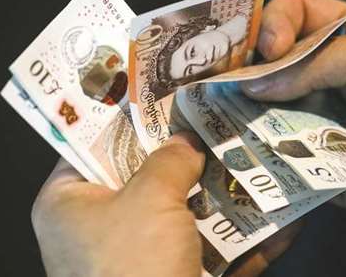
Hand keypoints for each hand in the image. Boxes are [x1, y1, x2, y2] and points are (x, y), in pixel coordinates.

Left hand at [31, 132, 302, 276]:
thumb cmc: (132, 268)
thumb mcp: (147, 200)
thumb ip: (168, 160)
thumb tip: (187, 142)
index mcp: (69, 200)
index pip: (94, 141)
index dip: (130, 113)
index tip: (165, 87)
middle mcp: (98, 226)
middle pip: (144, 173)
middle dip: (185, 150)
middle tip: (217, 114)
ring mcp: (138, 256)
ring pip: (182, 210)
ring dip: (220, 190)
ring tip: (254, 152)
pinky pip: (206, 248)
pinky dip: (238, 236)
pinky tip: (276, 213)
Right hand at [241, 0, 345, 232]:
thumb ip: (316, 63)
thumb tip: (250, 84)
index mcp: (343, 34)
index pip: (292, 12)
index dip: (272, 23)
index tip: (269, 49)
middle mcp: (322, 74)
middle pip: (268, 62)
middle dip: (242, 69)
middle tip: (219, 85)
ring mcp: (315, 116)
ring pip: (264, 108)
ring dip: (240, 112)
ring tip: (217, 119)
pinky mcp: (315, 159)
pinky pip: (278, 152)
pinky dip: (256, 152)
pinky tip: (235, 152)